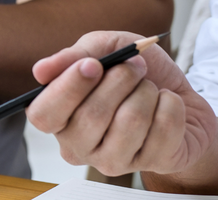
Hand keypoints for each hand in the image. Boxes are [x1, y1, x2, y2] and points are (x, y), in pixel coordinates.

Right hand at [26, 31, 217, 175]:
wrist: (177, 91)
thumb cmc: (133, 73)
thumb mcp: (103, 49)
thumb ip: (72, 56)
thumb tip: (40, 71)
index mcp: (57, 117)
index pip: (44, 115)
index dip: (68, 89)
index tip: (93, 65)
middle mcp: (77, 146)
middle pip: (91, 116)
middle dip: (121, 79)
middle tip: (135, 67)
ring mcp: (112, 161)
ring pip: (130, 122)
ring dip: (147, 92)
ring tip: (150, 89)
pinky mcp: (150, 164)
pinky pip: (164, 128)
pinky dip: (171, 104)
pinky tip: (165, 106)